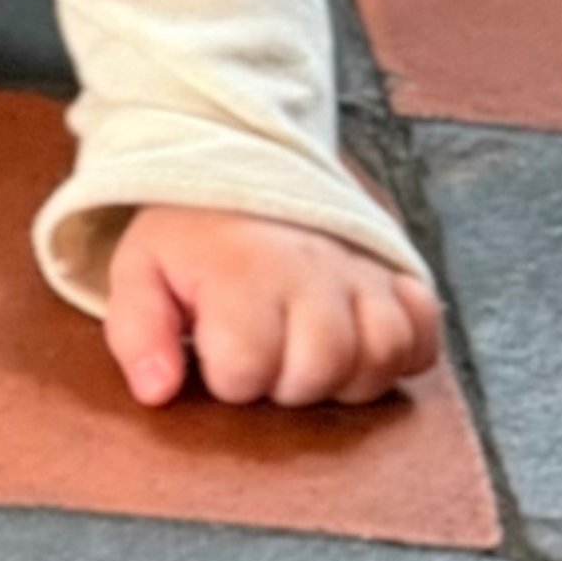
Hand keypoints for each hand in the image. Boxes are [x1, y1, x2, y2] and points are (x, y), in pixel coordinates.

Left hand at [104, 204, 440, 407]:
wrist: (243, 167)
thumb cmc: (190, 238)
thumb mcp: (140, 272)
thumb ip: (137, 333)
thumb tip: (156, 392)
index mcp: (241, 271)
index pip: (246, 369)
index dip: (226, 378)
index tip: (214, 351)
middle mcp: (310, 269)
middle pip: (321, 368)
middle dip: (286, 384)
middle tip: (265, 357)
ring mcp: (360, 270)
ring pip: (382, 355)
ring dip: (346, 376)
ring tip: (309, 357)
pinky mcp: (395, 273)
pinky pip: (425, 333)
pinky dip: (403, 352)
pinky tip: (360, 343)